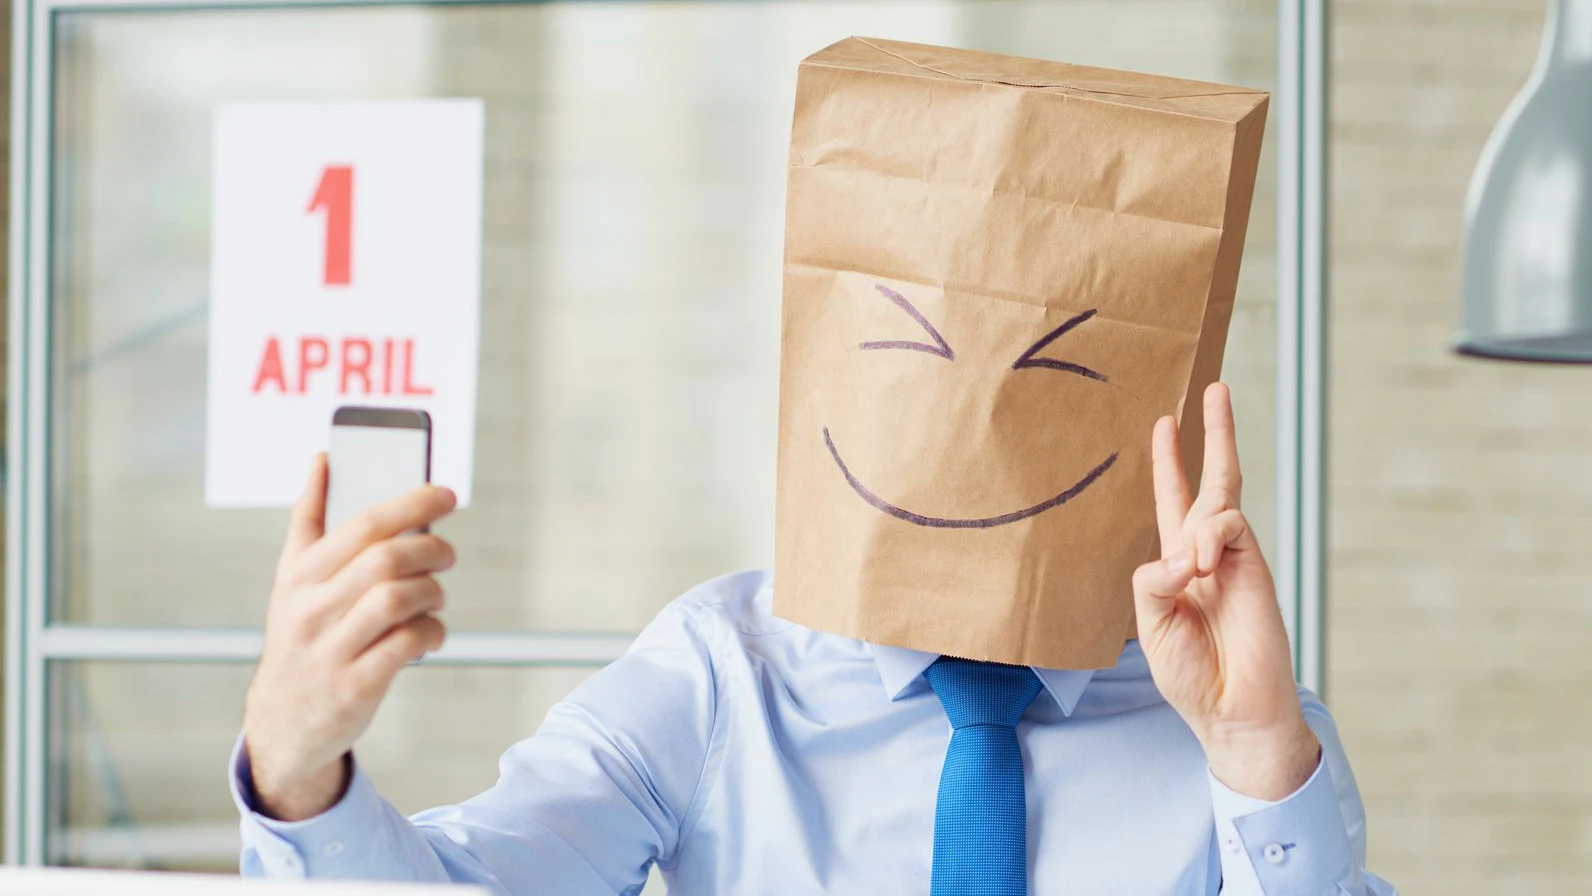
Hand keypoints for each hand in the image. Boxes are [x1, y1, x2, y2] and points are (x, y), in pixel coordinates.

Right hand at [242, 454, 457, 820]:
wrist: (282, 722)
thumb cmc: (300, 636)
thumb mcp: (292, 578)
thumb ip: (309, 517)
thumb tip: (323, 458)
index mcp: (300, 575)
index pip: (362, 525)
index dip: (411, 503)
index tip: (446, 494)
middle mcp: (310, 609)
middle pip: (385, 559)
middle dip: (431, 549)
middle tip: (446, 554)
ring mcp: (330, 650)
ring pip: (398, 599)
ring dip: (433, 591)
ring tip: (436, 595)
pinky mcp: (354, 686)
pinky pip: (408, 644)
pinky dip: (432, 632)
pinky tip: (431, 632)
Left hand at [1131, 383, 1319, 800]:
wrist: (1232, 711)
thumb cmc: (1191, 674)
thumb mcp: (1150, 627)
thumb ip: (1152, 583)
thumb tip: (1179, 553)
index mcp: (1176, 565)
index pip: (1172, 501)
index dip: (1169, 463)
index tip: (1164, 423)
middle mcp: (1207, 554)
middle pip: (1212, 481)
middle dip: (1213, 435)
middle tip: (1214, 389)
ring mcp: (1234, 559)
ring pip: (1219, 502)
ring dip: (1199, 522)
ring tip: (1193, 572)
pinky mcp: (1255, 568)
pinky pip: (1229, 527)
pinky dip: (1210, 538)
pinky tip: (1202, 567)